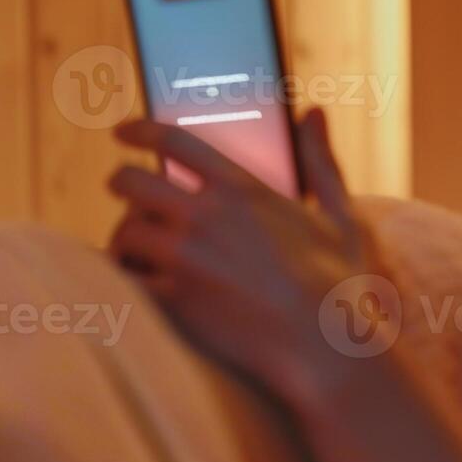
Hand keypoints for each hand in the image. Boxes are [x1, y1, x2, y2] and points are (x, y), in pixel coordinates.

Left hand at [106, 109, 384, 399]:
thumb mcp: (340, 214)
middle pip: (131, 182)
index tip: (122, 131)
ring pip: (124, 233)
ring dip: (124, 239)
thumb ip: (321, 159)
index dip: (140, 130)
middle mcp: (205, 215)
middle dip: (121, 185)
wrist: (326, 349)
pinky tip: (136, 285)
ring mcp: (186, 259)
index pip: (173, 141)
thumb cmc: (340, 284)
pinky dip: (125, 281)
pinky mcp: (175, 301)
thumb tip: (314, 112)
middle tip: (125, 195)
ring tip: (134, 250)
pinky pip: (126, 281)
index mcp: (242, 188)